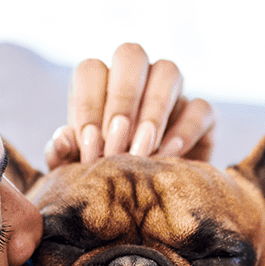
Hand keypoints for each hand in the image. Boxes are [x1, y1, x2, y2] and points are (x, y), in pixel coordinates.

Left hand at [45, 43, 214, 168]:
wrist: (147, 210)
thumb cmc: (103, 184)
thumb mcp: (75, 174)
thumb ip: (62, 156)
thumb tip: (64, 138)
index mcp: (100, 88)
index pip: (91, 71)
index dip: (88, 105)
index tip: (89, 146)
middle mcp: (137, 81)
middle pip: (130, 55)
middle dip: (122, 98)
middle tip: (116, 143)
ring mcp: (172, 95)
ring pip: (168, 71)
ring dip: (152, 111)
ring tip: (141, 151)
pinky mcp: (202, 118)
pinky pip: (200, 107)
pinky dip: (184, 130)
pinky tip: (167, 155)